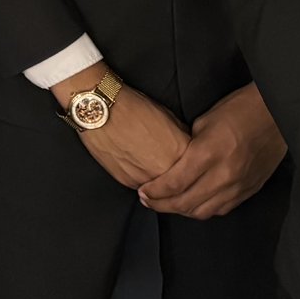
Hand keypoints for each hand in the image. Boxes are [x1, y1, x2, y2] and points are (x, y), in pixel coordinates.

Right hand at [50, 63, 188, 190]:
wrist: (101, 110)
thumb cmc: (133, 108)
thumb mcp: (169, 117)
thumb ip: (181, 138)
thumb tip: (187, 150)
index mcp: (182, 153)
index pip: (198, 169)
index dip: (194, 165)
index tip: (192, 164)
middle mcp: (167, 170)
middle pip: (182, 183)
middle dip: (180, 178)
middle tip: (170, 166)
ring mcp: (147, 179)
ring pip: (162, 190)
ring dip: (161, 183)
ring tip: (152, 165)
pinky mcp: (128, 182)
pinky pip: (142, 186)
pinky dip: (143, 180)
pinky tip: (138, 164)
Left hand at [139, 85, 285, 218]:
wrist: (276, 114)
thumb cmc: (237, 110)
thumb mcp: (204, 122)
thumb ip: (187, 148)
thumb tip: (173, 164)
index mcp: (208, 153)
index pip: (175, 184)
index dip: (155, 192)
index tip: (142, 192)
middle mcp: (224, 175)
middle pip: (186, 203)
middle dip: (162, 205)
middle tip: (147, 201)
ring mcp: (239, 186)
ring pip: (204, 211)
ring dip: (182, 210)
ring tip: (166, 204)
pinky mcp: (250, 190)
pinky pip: (222, 209)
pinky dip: (204, 209)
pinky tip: (192, 203)